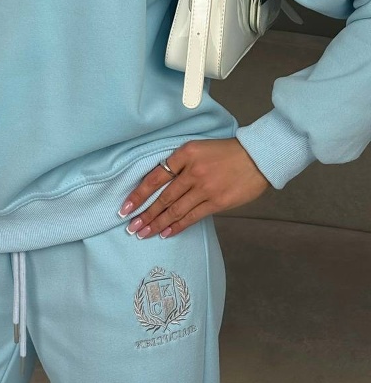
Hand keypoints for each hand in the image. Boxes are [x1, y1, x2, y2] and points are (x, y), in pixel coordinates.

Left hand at [118, 137, 271, 238]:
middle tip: (131, 227)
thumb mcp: (198, 148)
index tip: (125, 208)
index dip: (138, 195)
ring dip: (157, 223)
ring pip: (175, 209)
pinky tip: (166, 233)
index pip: (155, 177)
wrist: (256, 157)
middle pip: (162, 197)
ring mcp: (205, 188)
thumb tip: (160, 186)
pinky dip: (177, 226)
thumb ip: (180, 163)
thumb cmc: (225, 152)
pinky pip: (192, 216)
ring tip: (143, 233)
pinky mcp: (217, 202)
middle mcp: (192, 171)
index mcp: (184, 154)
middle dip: (145, 214)